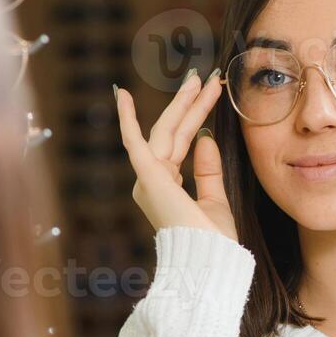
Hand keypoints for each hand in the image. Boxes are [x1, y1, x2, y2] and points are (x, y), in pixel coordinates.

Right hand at [114, 68, 237, 241]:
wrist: (209, 259)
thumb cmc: (212, 241)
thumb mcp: (214, 199)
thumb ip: (207, 170)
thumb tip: (205, 138)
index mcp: (165, 188)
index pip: (182, 144)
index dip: (196, 118)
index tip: (210, 95)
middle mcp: (152, 181)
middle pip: (175, 133)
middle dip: (192, 104)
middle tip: (207, 78)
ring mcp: (148, 178)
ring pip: (166, 131)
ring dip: (183, 104)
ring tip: (199, 78)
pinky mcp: (148, 176)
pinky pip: (133, 142)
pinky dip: (127, 118)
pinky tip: (121, 93)